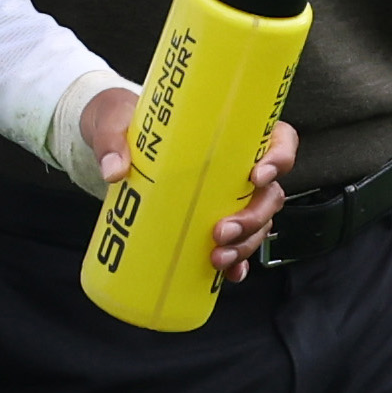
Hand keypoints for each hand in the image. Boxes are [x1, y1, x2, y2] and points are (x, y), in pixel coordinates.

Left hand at [79, 91, 295, 282]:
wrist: (111, 136)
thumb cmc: (124, 118)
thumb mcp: (114, 120)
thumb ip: (112, 140)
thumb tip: (114, 170)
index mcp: (230, 131)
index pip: (279, 139)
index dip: (280, 157)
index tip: (257, 175)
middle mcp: (238, 164)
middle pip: (270, 193)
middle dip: (253, 217)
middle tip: (221, 231)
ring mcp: (228, 194)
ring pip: (258, 222)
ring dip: (245, 243)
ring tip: (217, 257)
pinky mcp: (210, 217)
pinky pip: (237, 243)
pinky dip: (237, 262)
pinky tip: (228, 274)